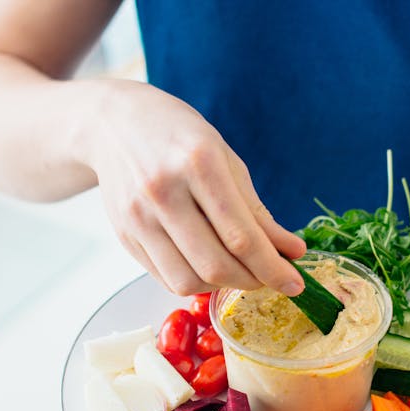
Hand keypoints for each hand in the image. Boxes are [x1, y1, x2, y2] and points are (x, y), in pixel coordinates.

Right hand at [82, 80, 305, 295]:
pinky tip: (210, 266)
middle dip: (253, 281)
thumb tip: (291, 252)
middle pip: (215, 264)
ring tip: (241, 271)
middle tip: (272, 279)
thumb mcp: (226, 160)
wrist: (114, 124)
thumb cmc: (179, 138)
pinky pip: (167, 278)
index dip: (273, 267)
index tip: (295, 282)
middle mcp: (164, 192)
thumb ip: (257, 211)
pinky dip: (197, 281)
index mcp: (198, 164)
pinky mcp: (125, 236)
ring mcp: (139, 217)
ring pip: (189, 280)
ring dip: (224, 286)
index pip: (241, 236)